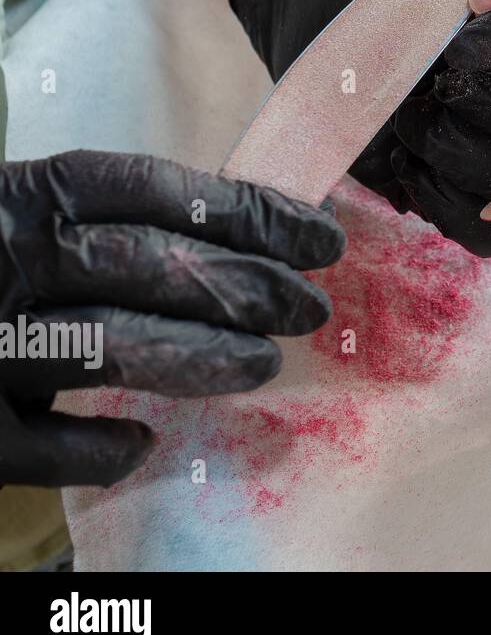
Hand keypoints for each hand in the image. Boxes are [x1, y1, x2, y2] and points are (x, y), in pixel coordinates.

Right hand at [0, 150, 344, 487]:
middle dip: (245, 284)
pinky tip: (140, 440)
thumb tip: (247, 231)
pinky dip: (96, 447)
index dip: (244, 209)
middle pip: (144, 262)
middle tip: (309, 307)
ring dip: (200, 356)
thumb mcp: (24, 219)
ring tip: (265, 364)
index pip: (152, 188)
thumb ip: (106, 224)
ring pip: (106, 344)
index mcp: (19, 196)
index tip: (317, 235)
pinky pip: (37, 446)